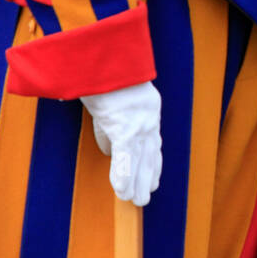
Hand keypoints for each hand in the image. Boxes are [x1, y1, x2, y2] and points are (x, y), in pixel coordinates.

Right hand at [82, 81, 162, 205]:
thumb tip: (108, 149)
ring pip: (139, 160)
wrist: (103, 57)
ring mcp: (139, 124)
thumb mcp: (112, 98)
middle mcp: (148, 119)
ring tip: (135, 201)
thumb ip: (111, 124)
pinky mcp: (125, 127)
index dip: (153, 163)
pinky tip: (122, 191)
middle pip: (149, 155)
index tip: (153, 179)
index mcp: (148, 110)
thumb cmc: (103, 73)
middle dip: (147, 177)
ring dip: (135, 183)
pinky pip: (124, 157)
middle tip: (144, 197)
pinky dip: (123, 175)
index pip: (153, 143)